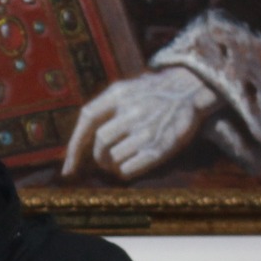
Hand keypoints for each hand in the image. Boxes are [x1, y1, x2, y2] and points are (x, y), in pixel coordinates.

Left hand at [63, 67, 219, 179]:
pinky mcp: (159, 147)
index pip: (88, 117)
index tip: (69, 167)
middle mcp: (132, 110)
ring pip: (114, 158)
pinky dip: (124, 172)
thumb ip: (104, 108)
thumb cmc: (153, 93)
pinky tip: (129, 167)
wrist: (191, 89)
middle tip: (105, 161)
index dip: (75, 145)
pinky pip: (129, 169)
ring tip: (119, 163)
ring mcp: (146, 129)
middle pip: (100, 143)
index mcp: (119, 93)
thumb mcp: (127, 88)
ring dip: (112, 166)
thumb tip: (80, 141)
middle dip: (99, 158)